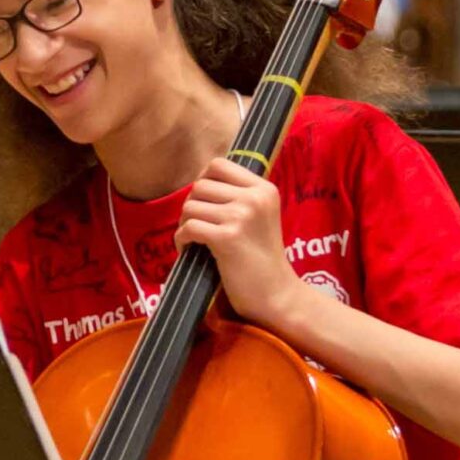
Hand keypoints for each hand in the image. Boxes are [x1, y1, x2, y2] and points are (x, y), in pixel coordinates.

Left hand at [177, 158, 306, 327]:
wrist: (277, 295)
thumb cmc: (263, 260)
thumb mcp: (260, 217)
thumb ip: (238, 198)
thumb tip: (198, 186)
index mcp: (264, 189)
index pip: (219, 164)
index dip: (203, 181)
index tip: (204, 202)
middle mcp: (254, 198)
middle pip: (200, 185)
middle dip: (192, 206)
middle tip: (197, 226)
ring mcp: (241, 216)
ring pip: (190, 206)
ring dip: (185, 224)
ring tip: (194, 240)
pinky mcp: (227, 238)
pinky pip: (189, 228)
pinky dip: (182, 240)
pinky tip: (189, 250)